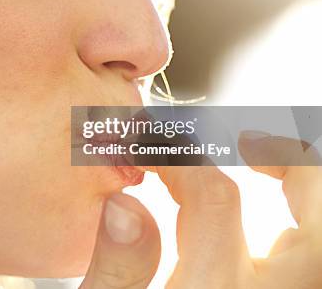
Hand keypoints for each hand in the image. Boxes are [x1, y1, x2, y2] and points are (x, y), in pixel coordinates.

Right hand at [80, 133, 321, 288]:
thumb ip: (116, 272)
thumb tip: (126, 203)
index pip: (216, 199)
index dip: (181, 159)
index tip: (155, 150)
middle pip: (319, 215)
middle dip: (291, 159)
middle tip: (248, 144)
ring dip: (310, 196)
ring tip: (269, 172)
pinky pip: (313, 269)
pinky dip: (303, 235)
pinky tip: (272, 233)